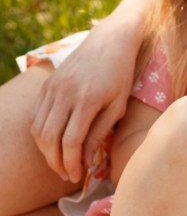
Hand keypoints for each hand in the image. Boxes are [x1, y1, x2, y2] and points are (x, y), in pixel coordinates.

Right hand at [30, 27, 133, 183]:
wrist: (111, 39)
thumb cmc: (121, 73)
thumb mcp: (118, 105)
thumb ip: (100, 132)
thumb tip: (84, 161)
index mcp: (87, 99)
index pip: (71, 141)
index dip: (71, 163)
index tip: (77, 176)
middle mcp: (65, 93)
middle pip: (50, 138)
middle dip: (56, 162)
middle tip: (67, 174)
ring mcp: (53, 87)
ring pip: (38, 129)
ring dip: (46, 151)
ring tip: (59, 162)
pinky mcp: (47, 84)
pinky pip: (35, 115)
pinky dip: (40, 133)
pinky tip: (52, 143)